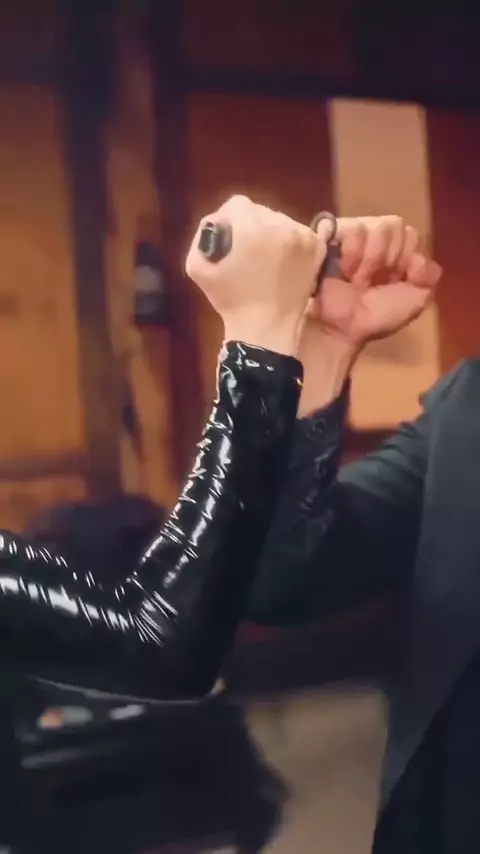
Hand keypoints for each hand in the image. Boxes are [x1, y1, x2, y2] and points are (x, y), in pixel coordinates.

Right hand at [185, 195, 330, 355]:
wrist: (266, 328)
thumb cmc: (230, 299)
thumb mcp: (197, 265)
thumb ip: (204, 232)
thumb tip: (219, 221)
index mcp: (251, 227)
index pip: (237, 204)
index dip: (229, 219)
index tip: (228, 239)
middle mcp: (281, 224)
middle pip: (261, 211)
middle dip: (251, 226)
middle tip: (247, 252)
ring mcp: (303, 236)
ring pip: (281, 221)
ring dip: (271, 234)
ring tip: (266, 260)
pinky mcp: (317, 248)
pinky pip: (299, 233)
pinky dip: (290, 243)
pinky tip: (282, 262)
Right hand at [306, 215, 441, 348]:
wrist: (344, 327)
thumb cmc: (375, 317)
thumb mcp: (415, 301)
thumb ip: (429, 275)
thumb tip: (418, 257)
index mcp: (394, 252)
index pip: (410, 234)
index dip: (406, 258)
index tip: (394, 281)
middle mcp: (374, 239)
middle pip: (396, 225)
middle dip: (390, 259)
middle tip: (375, 282)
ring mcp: (353, 235)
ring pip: (380, 226)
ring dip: (372, 260)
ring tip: (357, 280)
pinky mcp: (332, 234)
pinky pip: (356, 229)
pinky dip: (354, 253)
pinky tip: (345, 272)